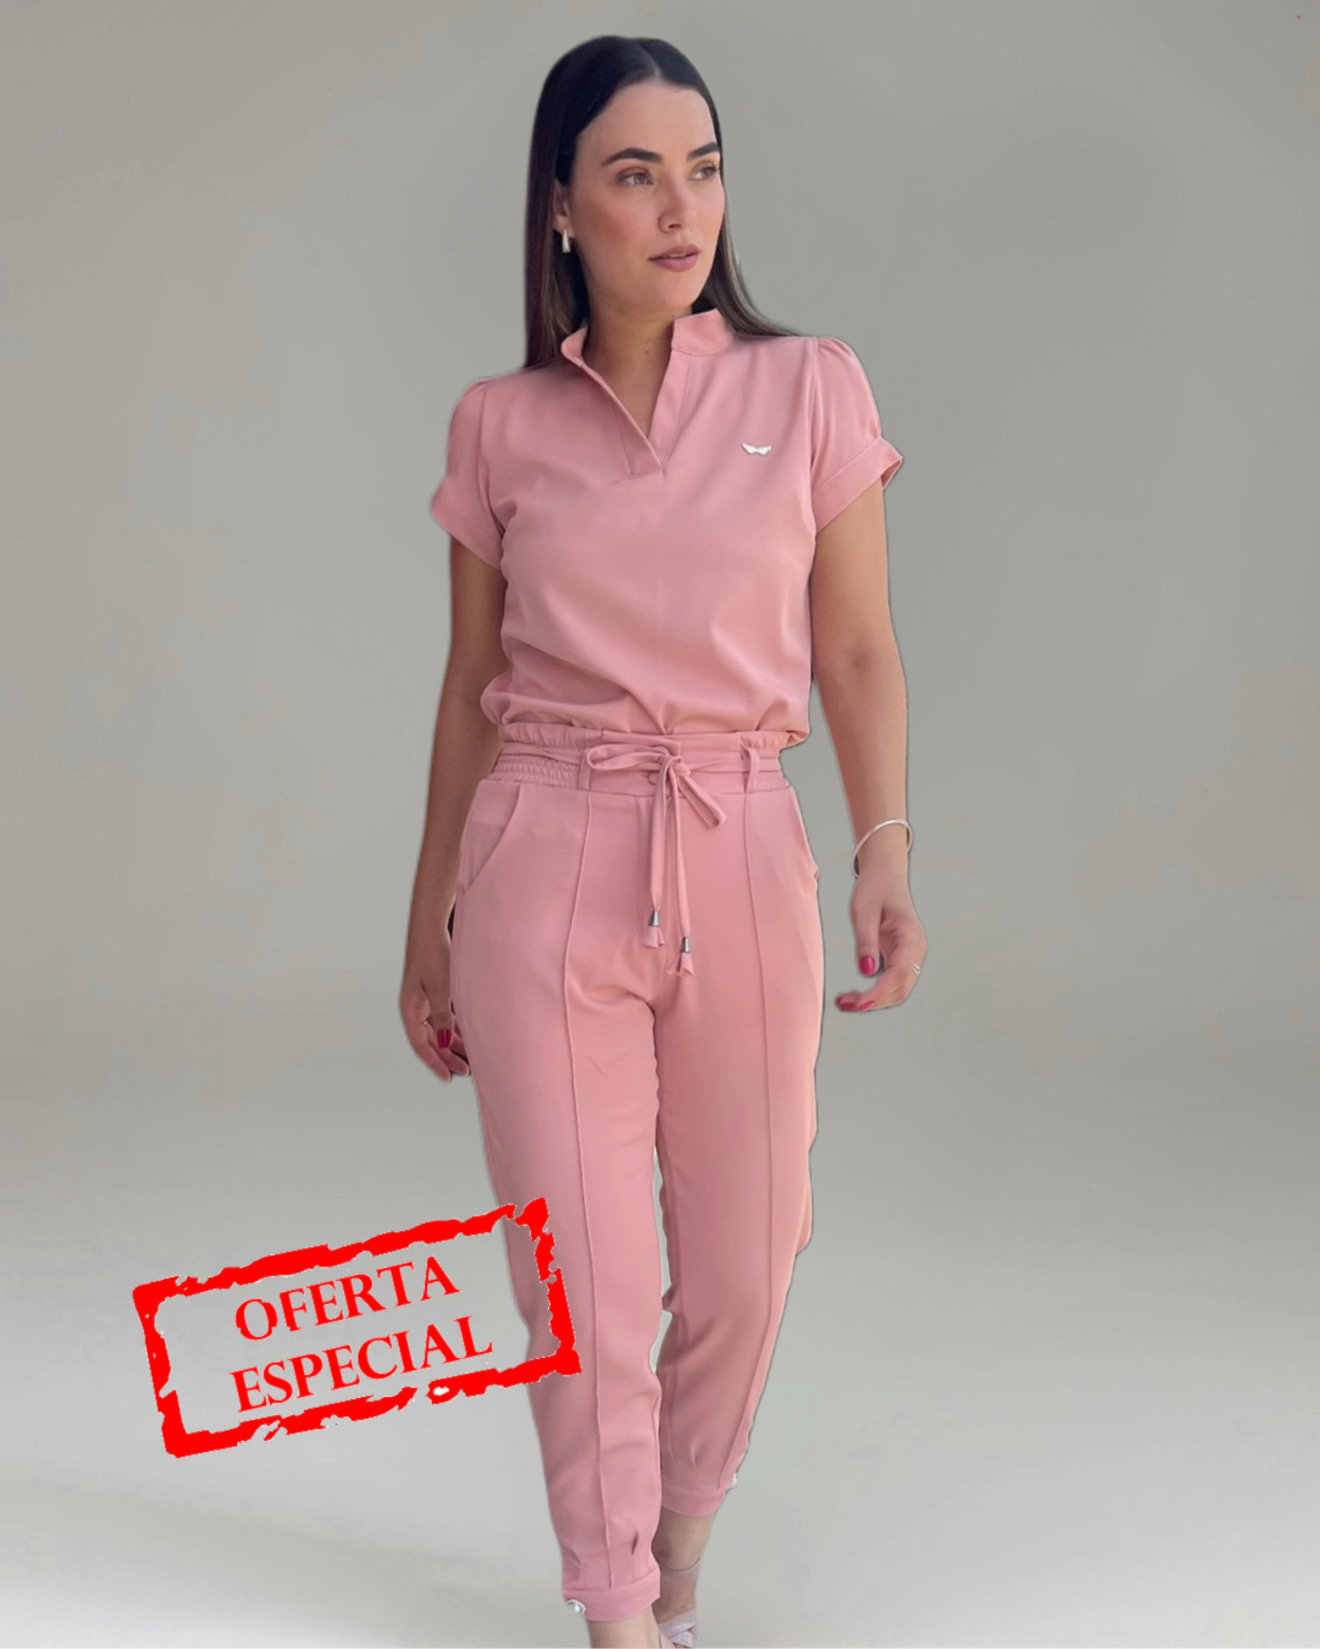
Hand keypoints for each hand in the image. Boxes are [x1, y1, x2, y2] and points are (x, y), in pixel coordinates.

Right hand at [400, 937, 471, 1081]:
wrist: (430, 928)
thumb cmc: (431, 955)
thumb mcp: (440, 989)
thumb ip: (443, 1017)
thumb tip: (446, 1043)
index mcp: (410, 1010)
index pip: (421, 1045)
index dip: (435, 1062)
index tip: (447, 1077)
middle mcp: (416, 1009)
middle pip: (431, 1041)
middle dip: (447, 1057)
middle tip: (466, 1070)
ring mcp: (425, 1002)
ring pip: (439, 1031)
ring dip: (454, 1044)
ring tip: (471, 1057)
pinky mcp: (435, 994)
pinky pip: (445, 1018)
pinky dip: (456, 1028)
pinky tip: (469, 1036)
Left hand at [835, 865, 925, 1011]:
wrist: (885, 875)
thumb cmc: (875, 888)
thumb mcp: (863, 911)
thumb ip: (865, 941)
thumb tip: (867, 972)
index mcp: (910, 937)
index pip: (898, 975)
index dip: (879, 993)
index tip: (859, 1004)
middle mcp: (916, 950)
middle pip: (900, 989)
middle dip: (874, 1001)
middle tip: (844, 1004)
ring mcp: (911, 955)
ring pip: (898, 989)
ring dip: (874, 1000)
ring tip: (846, 1001)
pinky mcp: (902, 957)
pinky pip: (892, 981)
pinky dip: (876, 992)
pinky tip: (857, 993)